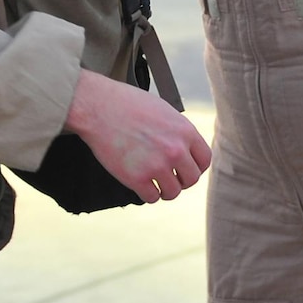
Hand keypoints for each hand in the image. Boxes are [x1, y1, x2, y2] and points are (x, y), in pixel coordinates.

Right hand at [64, 70, 210, 202]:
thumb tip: (186, 150)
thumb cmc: (127, 104)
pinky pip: (151, 197)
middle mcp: (176, 150)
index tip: (185, 170)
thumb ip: (178, 132)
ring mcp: (157, 165)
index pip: (204, 160)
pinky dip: (147, 194)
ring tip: (156, 184)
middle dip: (181, 181)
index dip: (195, 167)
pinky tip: (141, 185)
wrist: (98, 107)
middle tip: (170, 179)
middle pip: (191, 179)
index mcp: (185, 131)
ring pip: (172, 192)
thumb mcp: (164, 111)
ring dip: (164, 191)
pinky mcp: (137, 178)